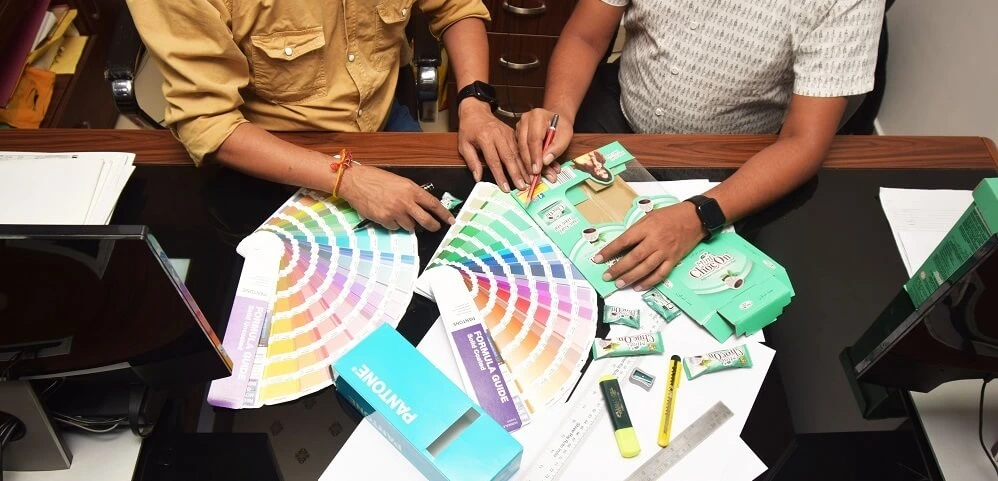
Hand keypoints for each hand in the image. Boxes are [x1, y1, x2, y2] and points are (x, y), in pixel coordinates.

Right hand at [338, 165, 454, 231]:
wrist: (355, 181)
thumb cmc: (376, 178)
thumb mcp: (399, 181)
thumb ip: (411, 193)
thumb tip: (421, 205)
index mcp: (411, 189)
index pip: (434, 204)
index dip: (444, 214)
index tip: (450, 220)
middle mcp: (405, 202)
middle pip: (426, 221)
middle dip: (433, 226)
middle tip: (435, 228)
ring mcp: (395, 212)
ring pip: (410, 227)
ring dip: (409, 224)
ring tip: (401, 215)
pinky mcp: (384, 220)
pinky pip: (394, 228)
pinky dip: (393, 224)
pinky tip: (387, 215)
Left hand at [457, 99, 524, 192]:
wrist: (476, 111)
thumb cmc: (468, 129)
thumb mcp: (464, 145)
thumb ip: (471, 162)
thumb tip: (477, 178)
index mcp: (485, 138)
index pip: (494, 161)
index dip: (500, 176)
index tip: (506, 188)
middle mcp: (498, 135)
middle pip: (509, 157)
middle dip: (517, 173)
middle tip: (522, 186)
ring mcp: (507, 133)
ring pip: (517, 153)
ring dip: (524, 167)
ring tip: (529, 179)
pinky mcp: (512, 133)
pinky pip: (520, 147)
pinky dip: (526, 158)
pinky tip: (530, 168)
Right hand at [515, 108, 573, 181]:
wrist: (557, 120)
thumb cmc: (561, 127)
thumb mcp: (565, 136)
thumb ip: (556, 148)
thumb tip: (545, 161)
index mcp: (537, 116)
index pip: (534, 139)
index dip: (535, 156)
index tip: (537, 170)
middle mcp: (525, 120)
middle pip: (523, 144)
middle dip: (528, 163)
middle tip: (533, 177)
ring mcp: (519, 127)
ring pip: (519, 149)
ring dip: (526, 165)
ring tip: (534, 176)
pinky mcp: (517, 135)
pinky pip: (519, 150)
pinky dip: (526, 162)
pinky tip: (532, 171)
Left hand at [594, 202, 705, 290]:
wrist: (694, 218)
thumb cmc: (669, 216)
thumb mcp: (649, 217)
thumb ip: (636, 231)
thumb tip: (621, 246)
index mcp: (646, 228)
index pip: (624, 241)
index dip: (609, 251)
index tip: (597, 259)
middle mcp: (655, 241)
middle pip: (634, 258)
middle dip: (618, 268)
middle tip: (607, 276)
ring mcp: (665, 252)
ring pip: (645, 268)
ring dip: (631, 278)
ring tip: (619, 284)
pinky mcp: (674, 260)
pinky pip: (660, 274)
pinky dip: (649, 282)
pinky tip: (639, 287)